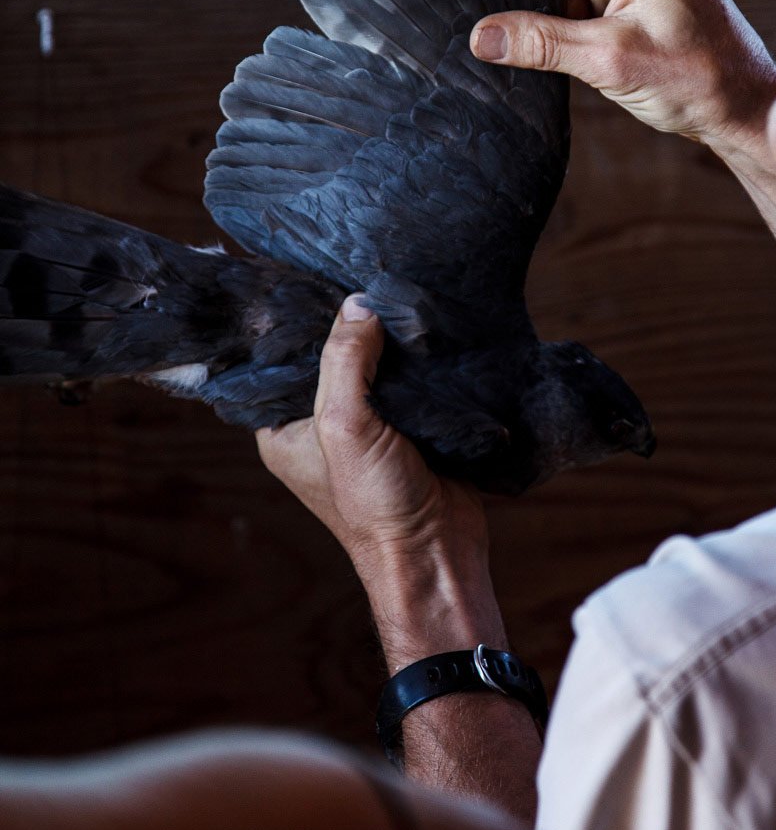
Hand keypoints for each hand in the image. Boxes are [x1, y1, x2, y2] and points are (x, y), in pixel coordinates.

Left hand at [256, 296, 505, 671]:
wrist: (439, 553)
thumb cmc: (377, 505)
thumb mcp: (346, 427)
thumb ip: (345, 362)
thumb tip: (358, 303)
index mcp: (284, 427)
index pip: (281, 359)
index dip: (298, 321)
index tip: (316, 276)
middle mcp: (320, 424)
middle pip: (329, 355)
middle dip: (350, 324)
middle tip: (368, 277)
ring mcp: (366, 425)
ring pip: (373, 363)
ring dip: (389, 339)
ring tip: (401, 294)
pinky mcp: (408, 425)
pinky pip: (407, 379)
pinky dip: (417, 359)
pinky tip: (426, 328)